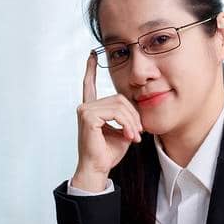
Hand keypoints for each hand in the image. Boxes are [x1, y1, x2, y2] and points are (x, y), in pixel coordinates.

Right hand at [73, 51, 141, 189]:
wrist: (98, 168)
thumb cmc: (109, 153)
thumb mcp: (123, 131)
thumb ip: (127, 117)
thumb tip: (138, 107)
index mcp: (92, 109)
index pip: (89, 85)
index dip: (90, 70)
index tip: (91, 54)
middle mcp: (86, 107)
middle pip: (119, 98)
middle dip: (133, 115)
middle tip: (139, 133)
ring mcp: (85, 110)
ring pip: (120, 105)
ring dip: (132, 122)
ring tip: (135, 137)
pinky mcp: (88, 116)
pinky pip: (116, 112)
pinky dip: (126, 124)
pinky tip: (129, 136)